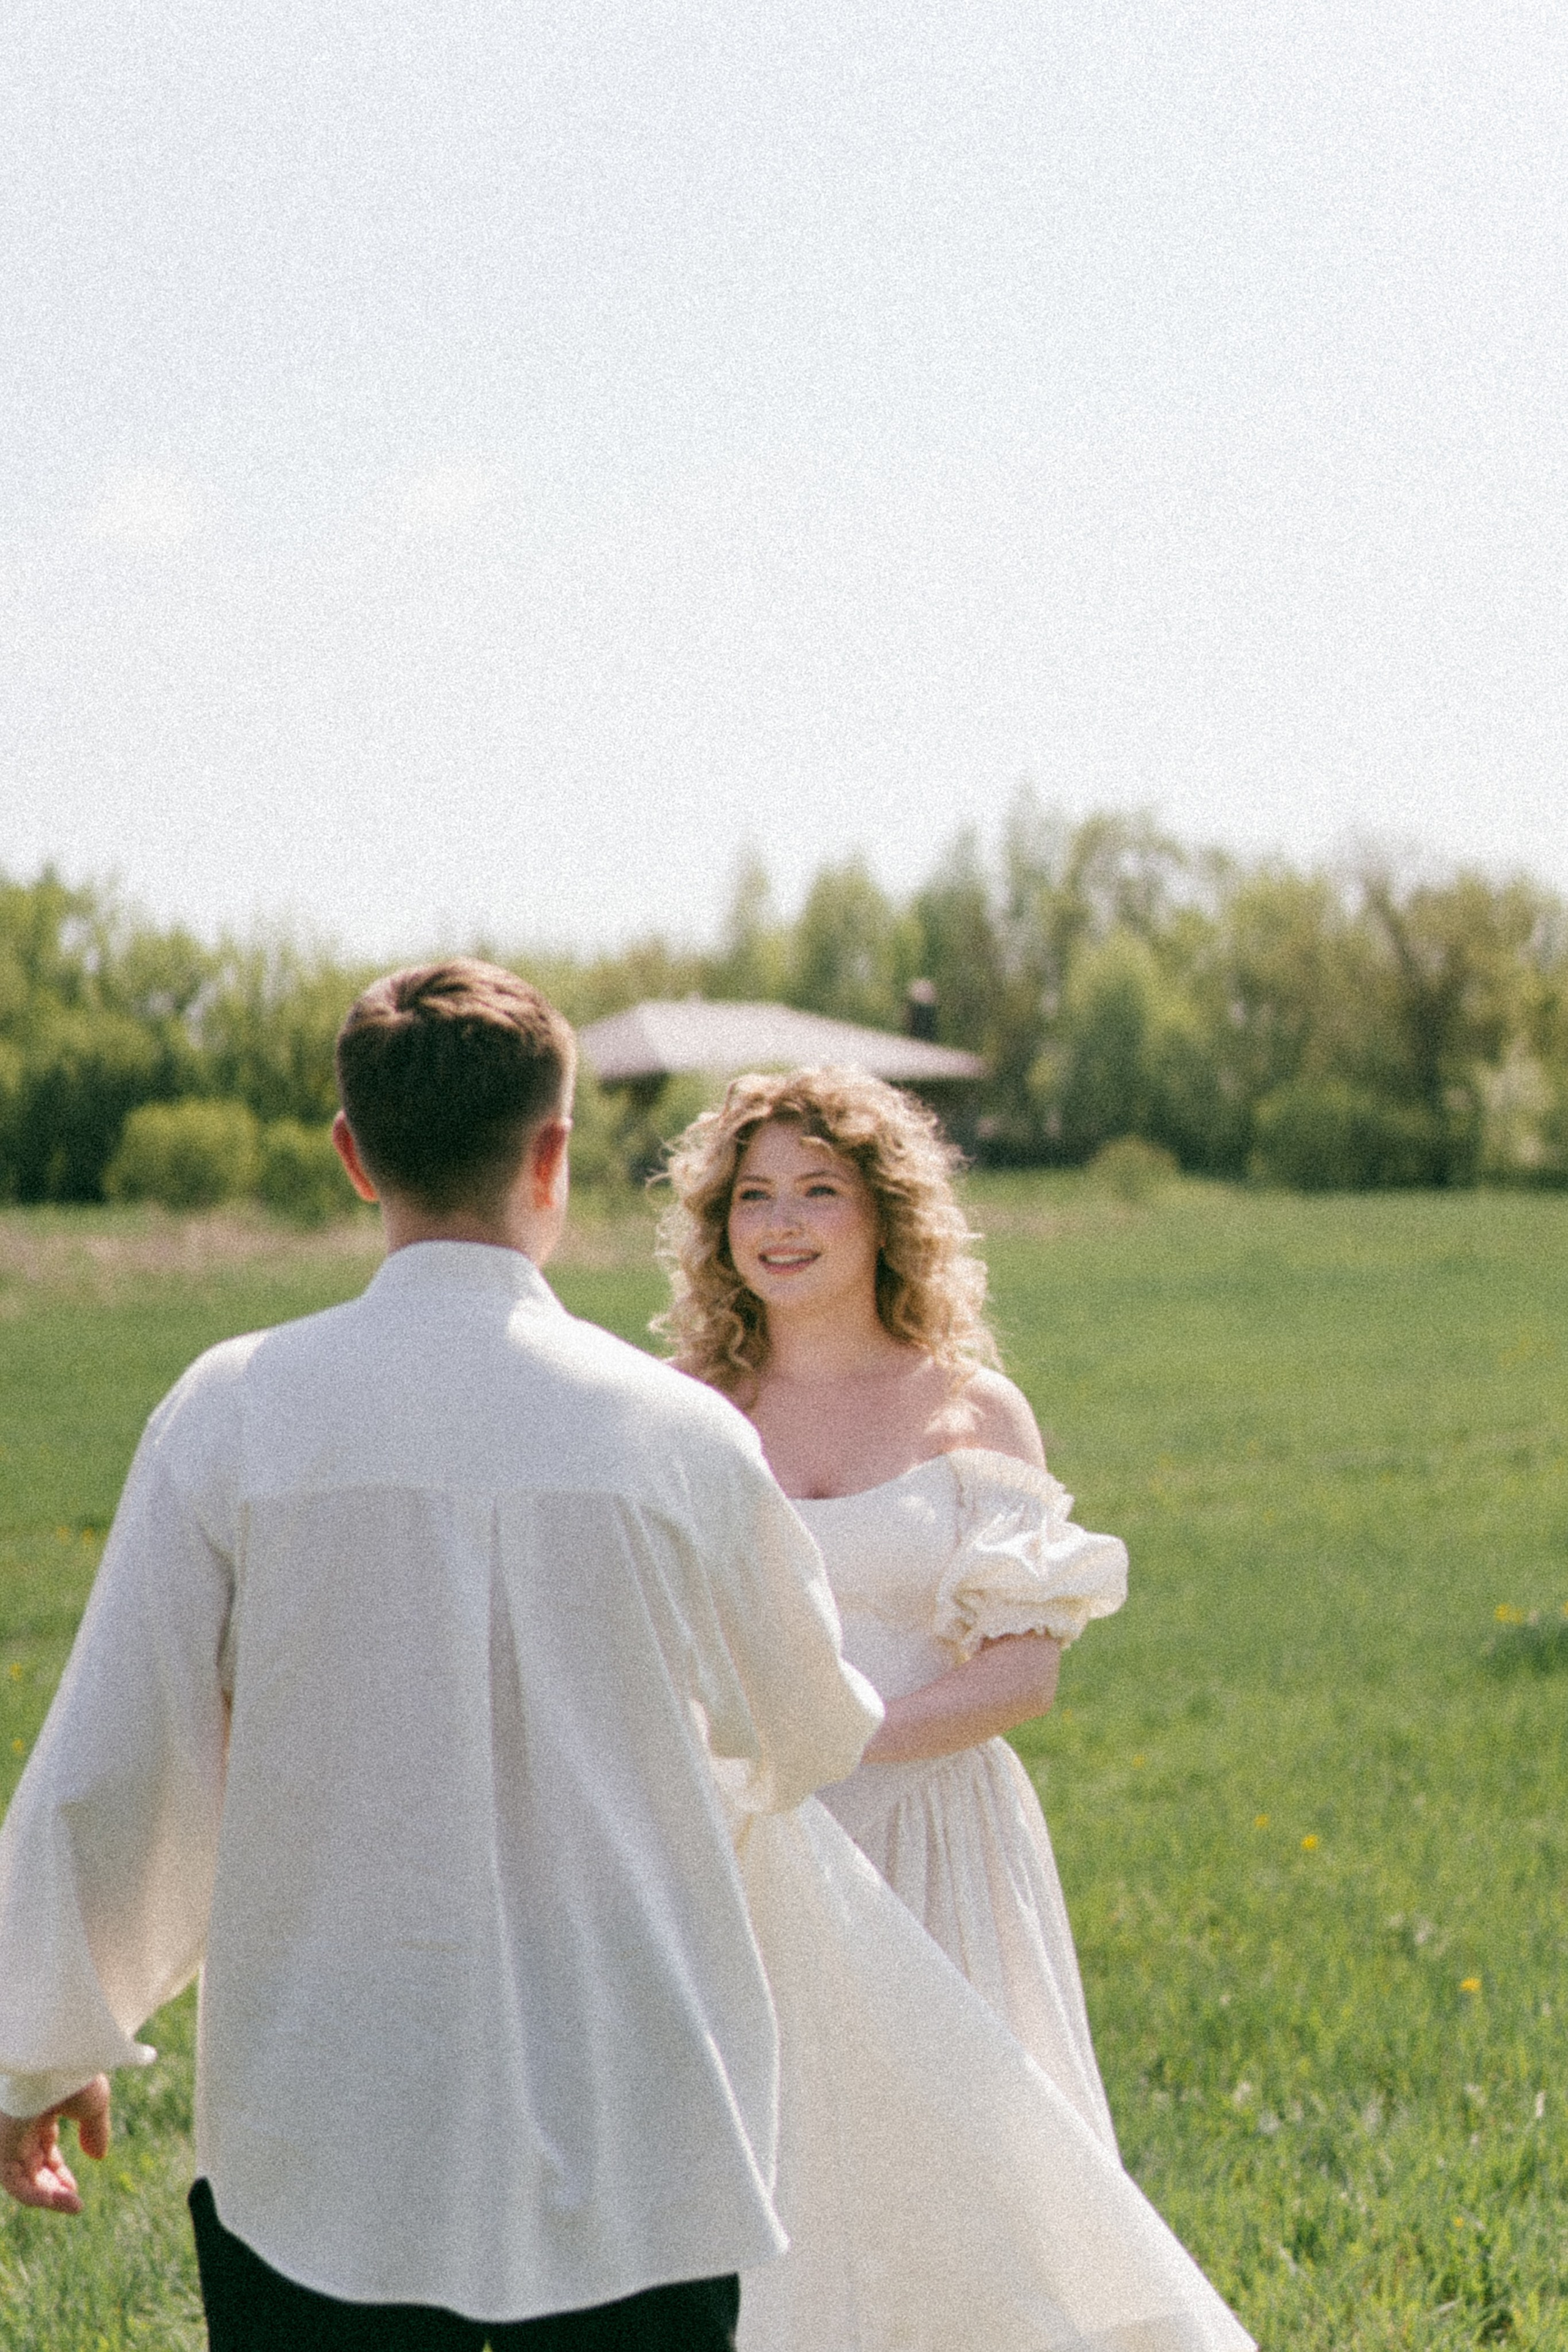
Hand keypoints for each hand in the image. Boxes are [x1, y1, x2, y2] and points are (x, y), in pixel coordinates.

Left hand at [0, 2077, 111, 2212]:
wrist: (56, 2057)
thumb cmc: (75, 2072)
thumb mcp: (93, 2103)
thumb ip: (95, 2129)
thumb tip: (97, 2156)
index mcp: (39, 2107)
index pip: (42, 2147)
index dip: (58, 2170)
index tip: (74, 2190)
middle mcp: (20, 2124)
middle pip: (30, 2166)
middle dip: (52, 2186)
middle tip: (73, 2201)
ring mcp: (9, 2136)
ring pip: (21, 2179)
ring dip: (47, 2195)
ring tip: (73, 2204)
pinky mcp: (2, 2149)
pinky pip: (14, 2183)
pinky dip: (37, 2195)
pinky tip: (61, 2199)